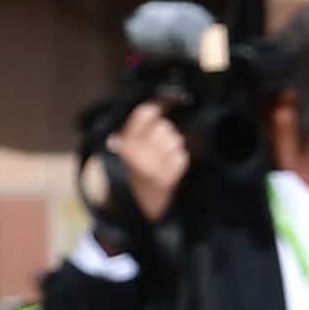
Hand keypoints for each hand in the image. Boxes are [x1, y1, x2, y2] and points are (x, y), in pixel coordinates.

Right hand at [96, 103, 190, 224]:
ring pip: (175, 140)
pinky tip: (170, 168)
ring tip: (163, 158)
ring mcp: (155, 166)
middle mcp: (139, 154)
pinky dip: (179, 161)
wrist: (138, 206)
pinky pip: (182, 157)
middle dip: (165, 133)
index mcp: (126, 145)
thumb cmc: (134, 172)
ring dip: (173, 146)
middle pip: (163, 126)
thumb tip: (158, 103)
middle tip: (159, 145)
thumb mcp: (126, 149)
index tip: (163, 105)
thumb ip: (137, 127)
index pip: (144, 113)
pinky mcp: (170, 176)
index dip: (157, 106)